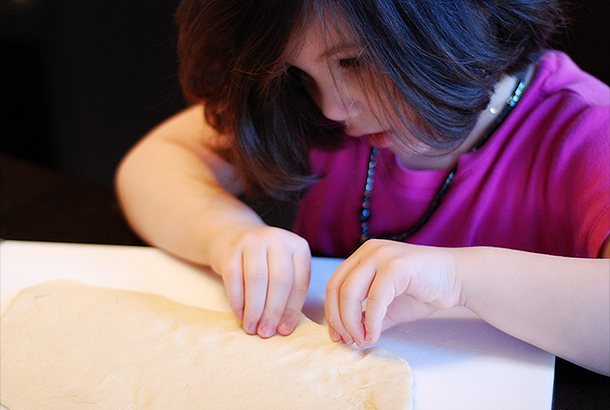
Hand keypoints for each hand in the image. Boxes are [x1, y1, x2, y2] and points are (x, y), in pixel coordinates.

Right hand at [209, 225, 310, 337]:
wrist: (232, 238)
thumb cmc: (264, 262)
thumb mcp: (283, 270)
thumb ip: (288, 294)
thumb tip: (283, 328)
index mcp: (298, 246)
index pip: (299, 281)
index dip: (292, 309)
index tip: (284, 330)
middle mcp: (278, 239)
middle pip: (280, 280)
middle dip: (273, 311)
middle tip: (266, 332)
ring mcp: (254, 240)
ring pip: (257, 279)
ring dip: (254, 308)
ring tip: (251, 328)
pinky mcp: (231, 247)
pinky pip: (234, 277)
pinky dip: (237, 300)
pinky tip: (239, 314)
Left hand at [325, 240, 461, 346]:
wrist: (458, 279)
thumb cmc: (424, 289)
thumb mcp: (388, 305)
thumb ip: (368, 315)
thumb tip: (349, 335)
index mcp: (363, 256)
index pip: (334, 284)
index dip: (332, 313)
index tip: (338, 336)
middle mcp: (369, 251)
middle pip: (337, 288)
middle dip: (338, 320)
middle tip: (348, 340)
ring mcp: (382, 255)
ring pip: (350, 292)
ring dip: (352, 322)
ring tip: (361, 340)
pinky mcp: (397, 265)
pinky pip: (375, 298)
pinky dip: (372, 321)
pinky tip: (374, 335)